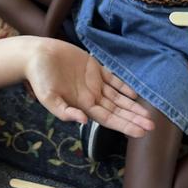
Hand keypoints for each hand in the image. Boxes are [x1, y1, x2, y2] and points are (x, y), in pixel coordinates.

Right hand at [24, 39, 153, 137]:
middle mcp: (91, 96)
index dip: (125, 126)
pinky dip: (124, 85)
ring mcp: (94, 82)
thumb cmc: (39, 78)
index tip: (141, 132)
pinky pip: (113, 78)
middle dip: (134, 119)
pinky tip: (135, 93)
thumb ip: (64, 112)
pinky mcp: (93, 67)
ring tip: (149, 115)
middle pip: (117, 110)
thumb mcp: (48, 98)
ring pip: (118, 96)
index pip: (109, 119)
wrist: (36, 55)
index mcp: (82, 105)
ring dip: (133, 105)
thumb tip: (84, 122)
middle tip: (152, 126)